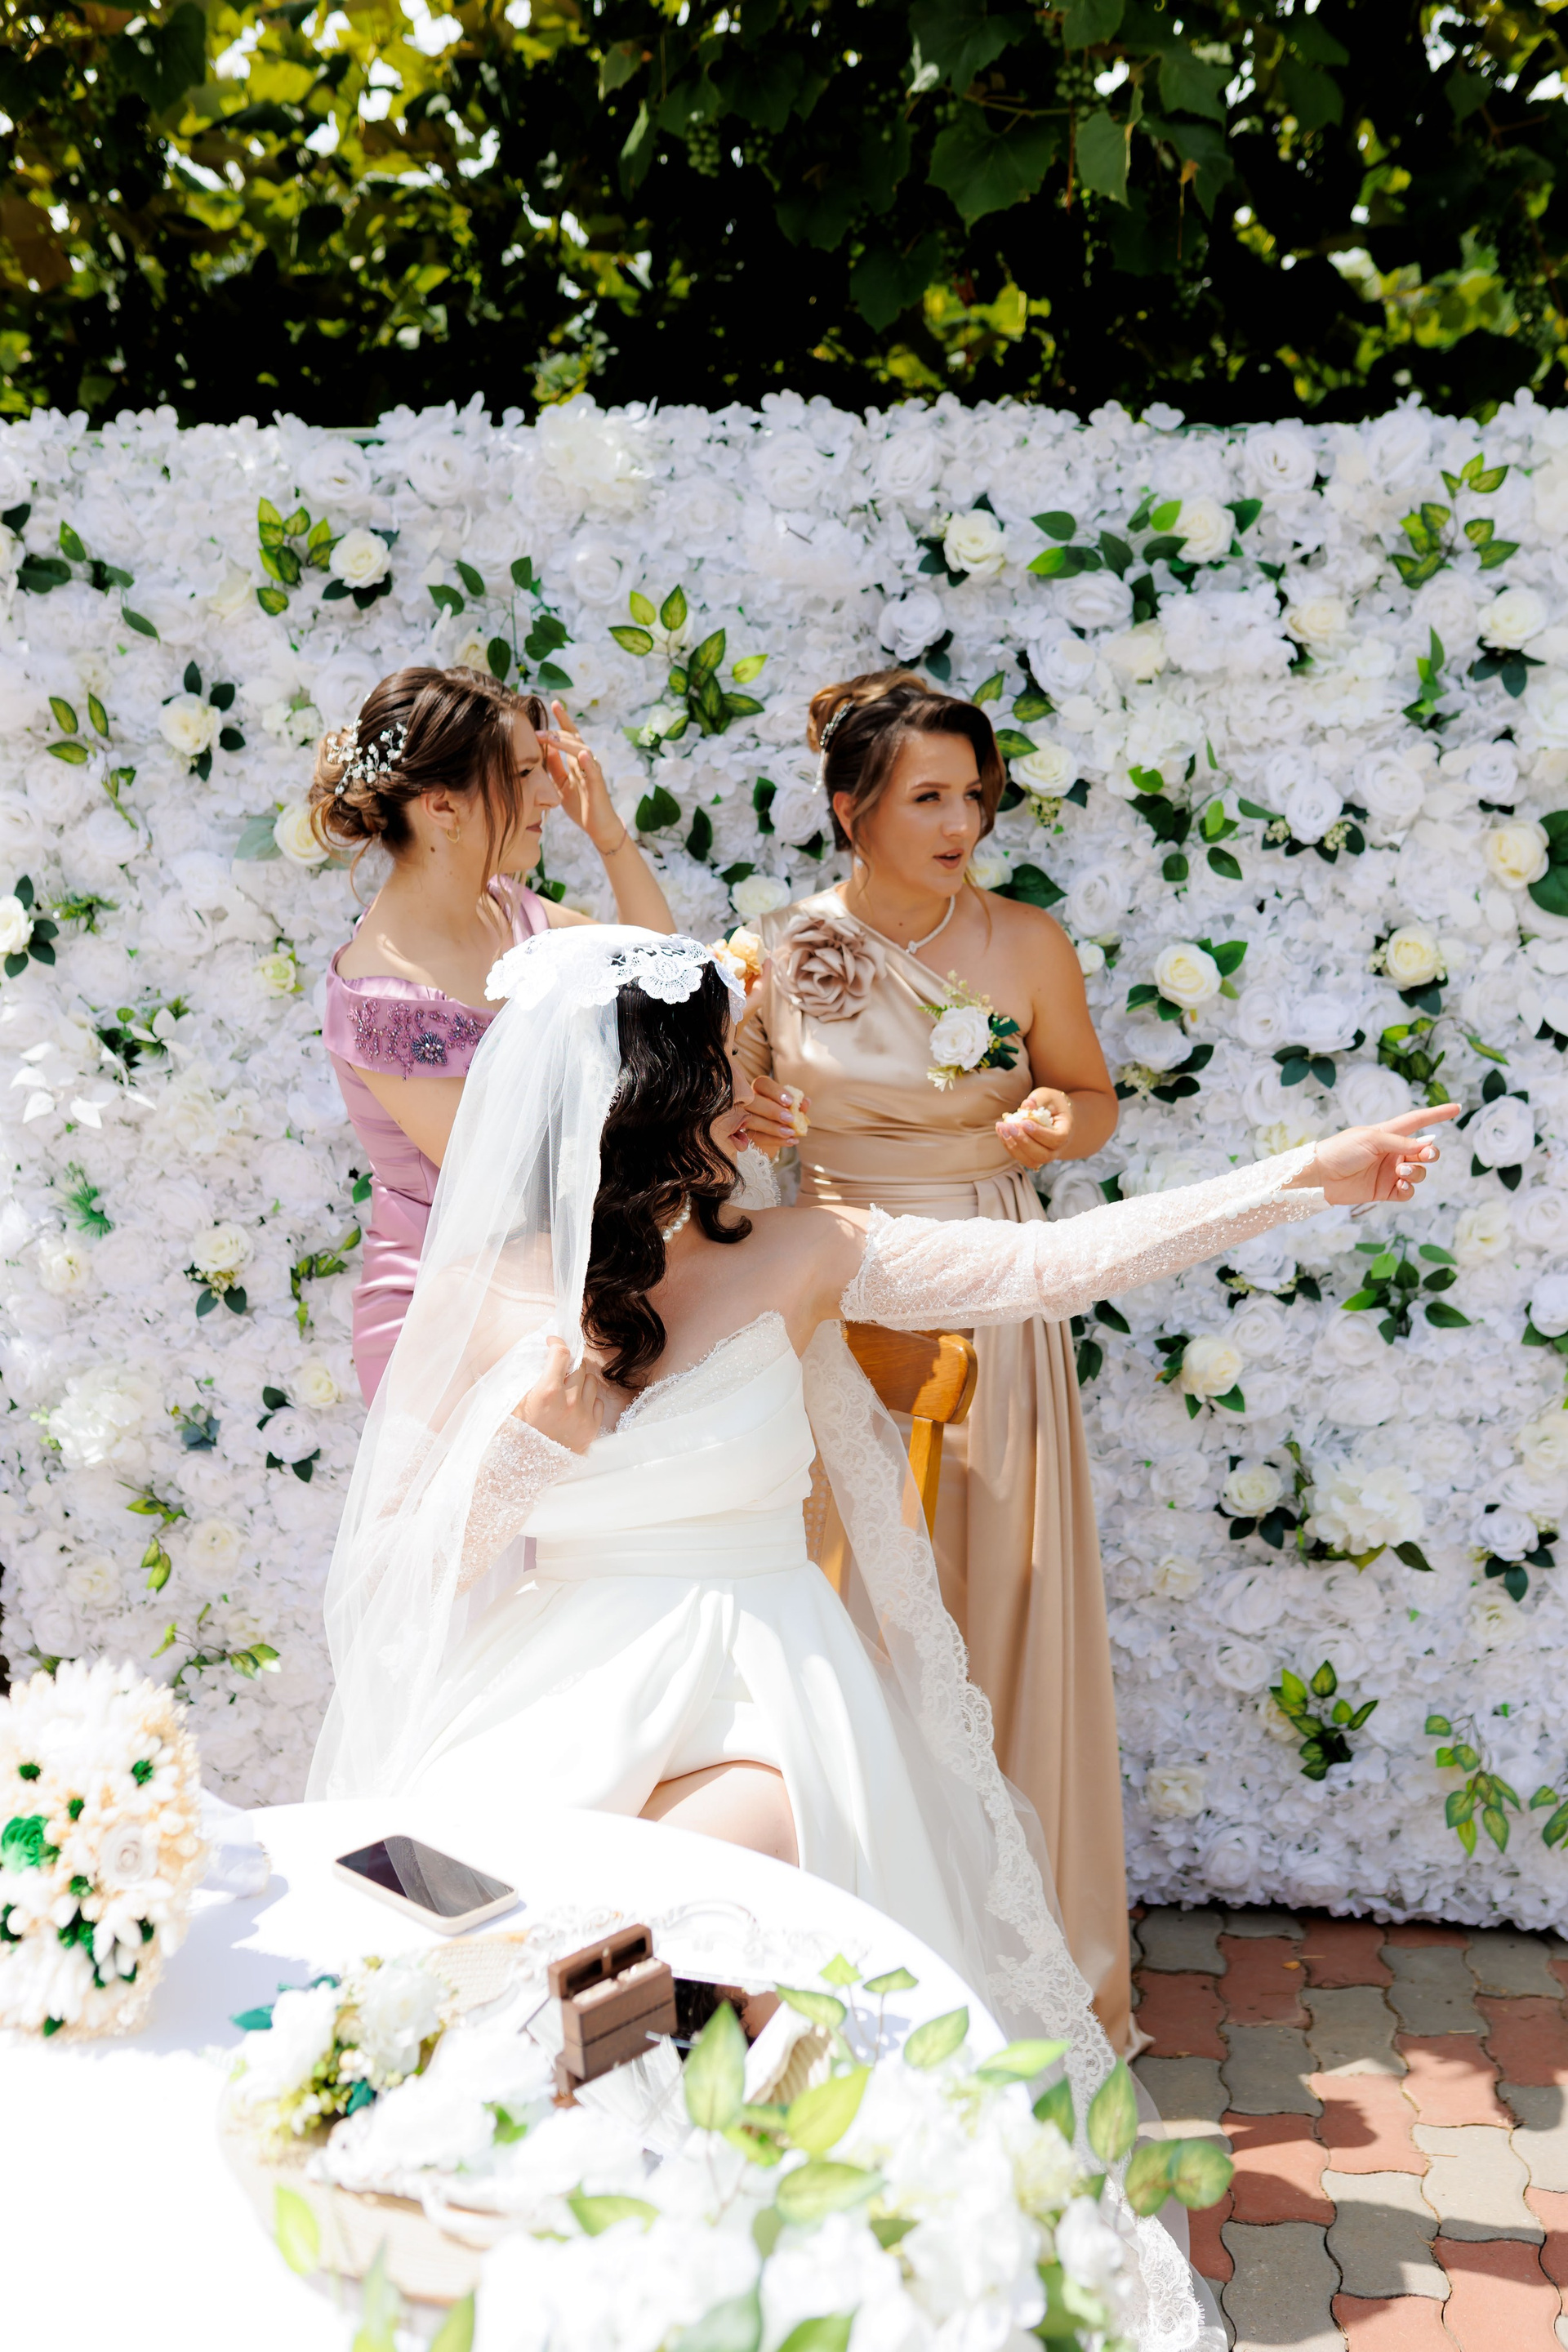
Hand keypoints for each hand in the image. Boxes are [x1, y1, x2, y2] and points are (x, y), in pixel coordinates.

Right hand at [513, 1337, 604, 1452]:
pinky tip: (575, 1405)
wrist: (522, 1471)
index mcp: (547, 1392)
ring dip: (580, 1381)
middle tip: (558, 1369)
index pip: (561, 1354)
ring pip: (592, 1382)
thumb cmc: (513, 1435)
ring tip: (567, 1389)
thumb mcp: (511, 1402)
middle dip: (568, 1363)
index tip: (553, 1342)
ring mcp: (583, 1417)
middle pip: (579, 1366)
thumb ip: (527, 1377)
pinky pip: (598, 1403)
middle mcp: (570, 1402)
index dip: (557, 1343)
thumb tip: (540, 1356)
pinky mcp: (591, 1430)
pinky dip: (589, 1400)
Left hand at [540, 702, 622, 856]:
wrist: (598, 828)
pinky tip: (582, 754)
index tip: (554, 703)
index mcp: (576, 761)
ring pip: (582, 750)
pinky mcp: (599, 785)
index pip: (569, 736)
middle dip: (557, 731)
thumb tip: (544, 748)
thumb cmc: (581, 806)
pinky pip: (594, 771)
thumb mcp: (561, 784)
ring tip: (551, 737)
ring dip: (566, 743)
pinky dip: (589, 762)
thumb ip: (555, 767)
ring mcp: (593, 772)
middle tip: (537, 730)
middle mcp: (586, 762)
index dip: (563, 720)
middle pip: (573, 739)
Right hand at [745, 1070, 808, 1159]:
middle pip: (752, 1101)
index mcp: (760, 1090)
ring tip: (791, 1133)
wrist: (774, 1138)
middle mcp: (748, 1102)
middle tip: (790, 1119)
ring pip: (751, 1121)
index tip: (790, 1102)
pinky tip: (790, 1141)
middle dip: (772, 1110)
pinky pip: (756, 1138)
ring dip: (773, 1127)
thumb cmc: (784, 1118)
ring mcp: (743, 1119)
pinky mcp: (745, 1136)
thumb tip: (805, 1102)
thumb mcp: (793, 1111)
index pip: (762, 1084)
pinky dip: (775, 1141)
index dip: (775, 1091)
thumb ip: (799, 1106)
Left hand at [997, 1087, 1073, 1169]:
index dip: (1040, 1133)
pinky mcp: (1033, 1157)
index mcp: (1066, 1131)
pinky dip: (1009, 1146)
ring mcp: (1046, 1155)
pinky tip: (1001, 1131)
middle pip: (1044, 1155)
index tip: (1024, 1123)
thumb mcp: (1048, 1096)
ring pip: (1031, 1161)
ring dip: (1014, 1146)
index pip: (1057, 1139)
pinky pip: (1021, 1158)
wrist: (1055, 1115)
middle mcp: (1058, 1148)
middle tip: (1010, 1126)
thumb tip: (1026, 1104)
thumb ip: (1038, 1100)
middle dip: (1024, 1142)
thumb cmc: (1052, 1104)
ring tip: (1002, 1128)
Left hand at [1292, 1103, 1460, 1204]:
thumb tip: (1428, 1145)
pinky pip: (1408, 1191)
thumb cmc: (1342, 1150)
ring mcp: (1390, 1172)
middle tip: (1426, 1155)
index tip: (1457, 1107)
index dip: (1438, 1114)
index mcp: (1389, 1133)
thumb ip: (1401, 1142)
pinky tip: (1401, 1185)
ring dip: (1416, 1171)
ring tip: (1400, 1172)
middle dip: (1431, 1153)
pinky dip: (1409, 1188)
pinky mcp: (1385, 1191)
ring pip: (1419, 1172)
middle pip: (1425, 1152)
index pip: (1418, 1121)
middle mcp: (1393, 1152)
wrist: (1321, 1176)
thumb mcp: (1372, 1139)